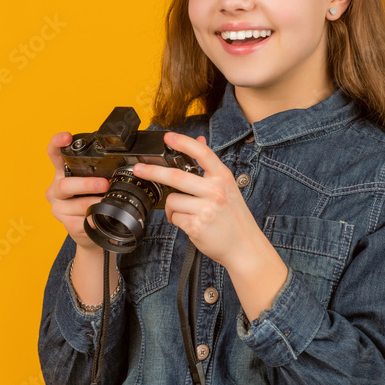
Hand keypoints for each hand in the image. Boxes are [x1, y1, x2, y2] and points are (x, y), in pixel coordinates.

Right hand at [44, 132, 109, 250]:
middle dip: (86, 184)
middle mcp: (56, 190)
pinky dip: (94, 220)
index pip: (54, 154)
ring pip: (77, 205)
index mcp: (62, 173)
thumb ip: (99, 173)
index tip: (66, 137)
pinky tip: (100, 219)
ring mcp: (59, 208)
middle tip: (104, 184)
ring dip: (96, 204)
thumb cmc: (92, 200)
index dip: (57, 143)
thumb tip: (121, 166)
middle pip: (65, 186)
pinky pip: (82, 222)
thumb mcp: (93, 182)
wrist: (89, 230)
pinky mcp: (67, 225)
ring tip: (108, 203)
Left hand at [132, 133, 262, 270]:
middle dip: (152, 172)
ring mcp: (206, 209)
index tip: (168, 137)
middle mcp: (215, 191)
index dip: (183, 142)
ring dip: (172, 207)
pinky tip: (191, 223)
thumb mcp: (228, 187)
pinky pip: (174, 217)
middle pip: (176, 176)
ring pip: (172, 200)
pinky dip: (177, 220)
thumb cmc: (234, 217)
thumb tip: (199, 139)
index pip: (202, 153)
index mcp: (223, 178)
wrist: (245, 246)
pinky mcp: (196, 226)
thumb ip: (211, 166)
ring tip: (187, 213)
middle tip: (139, 169)